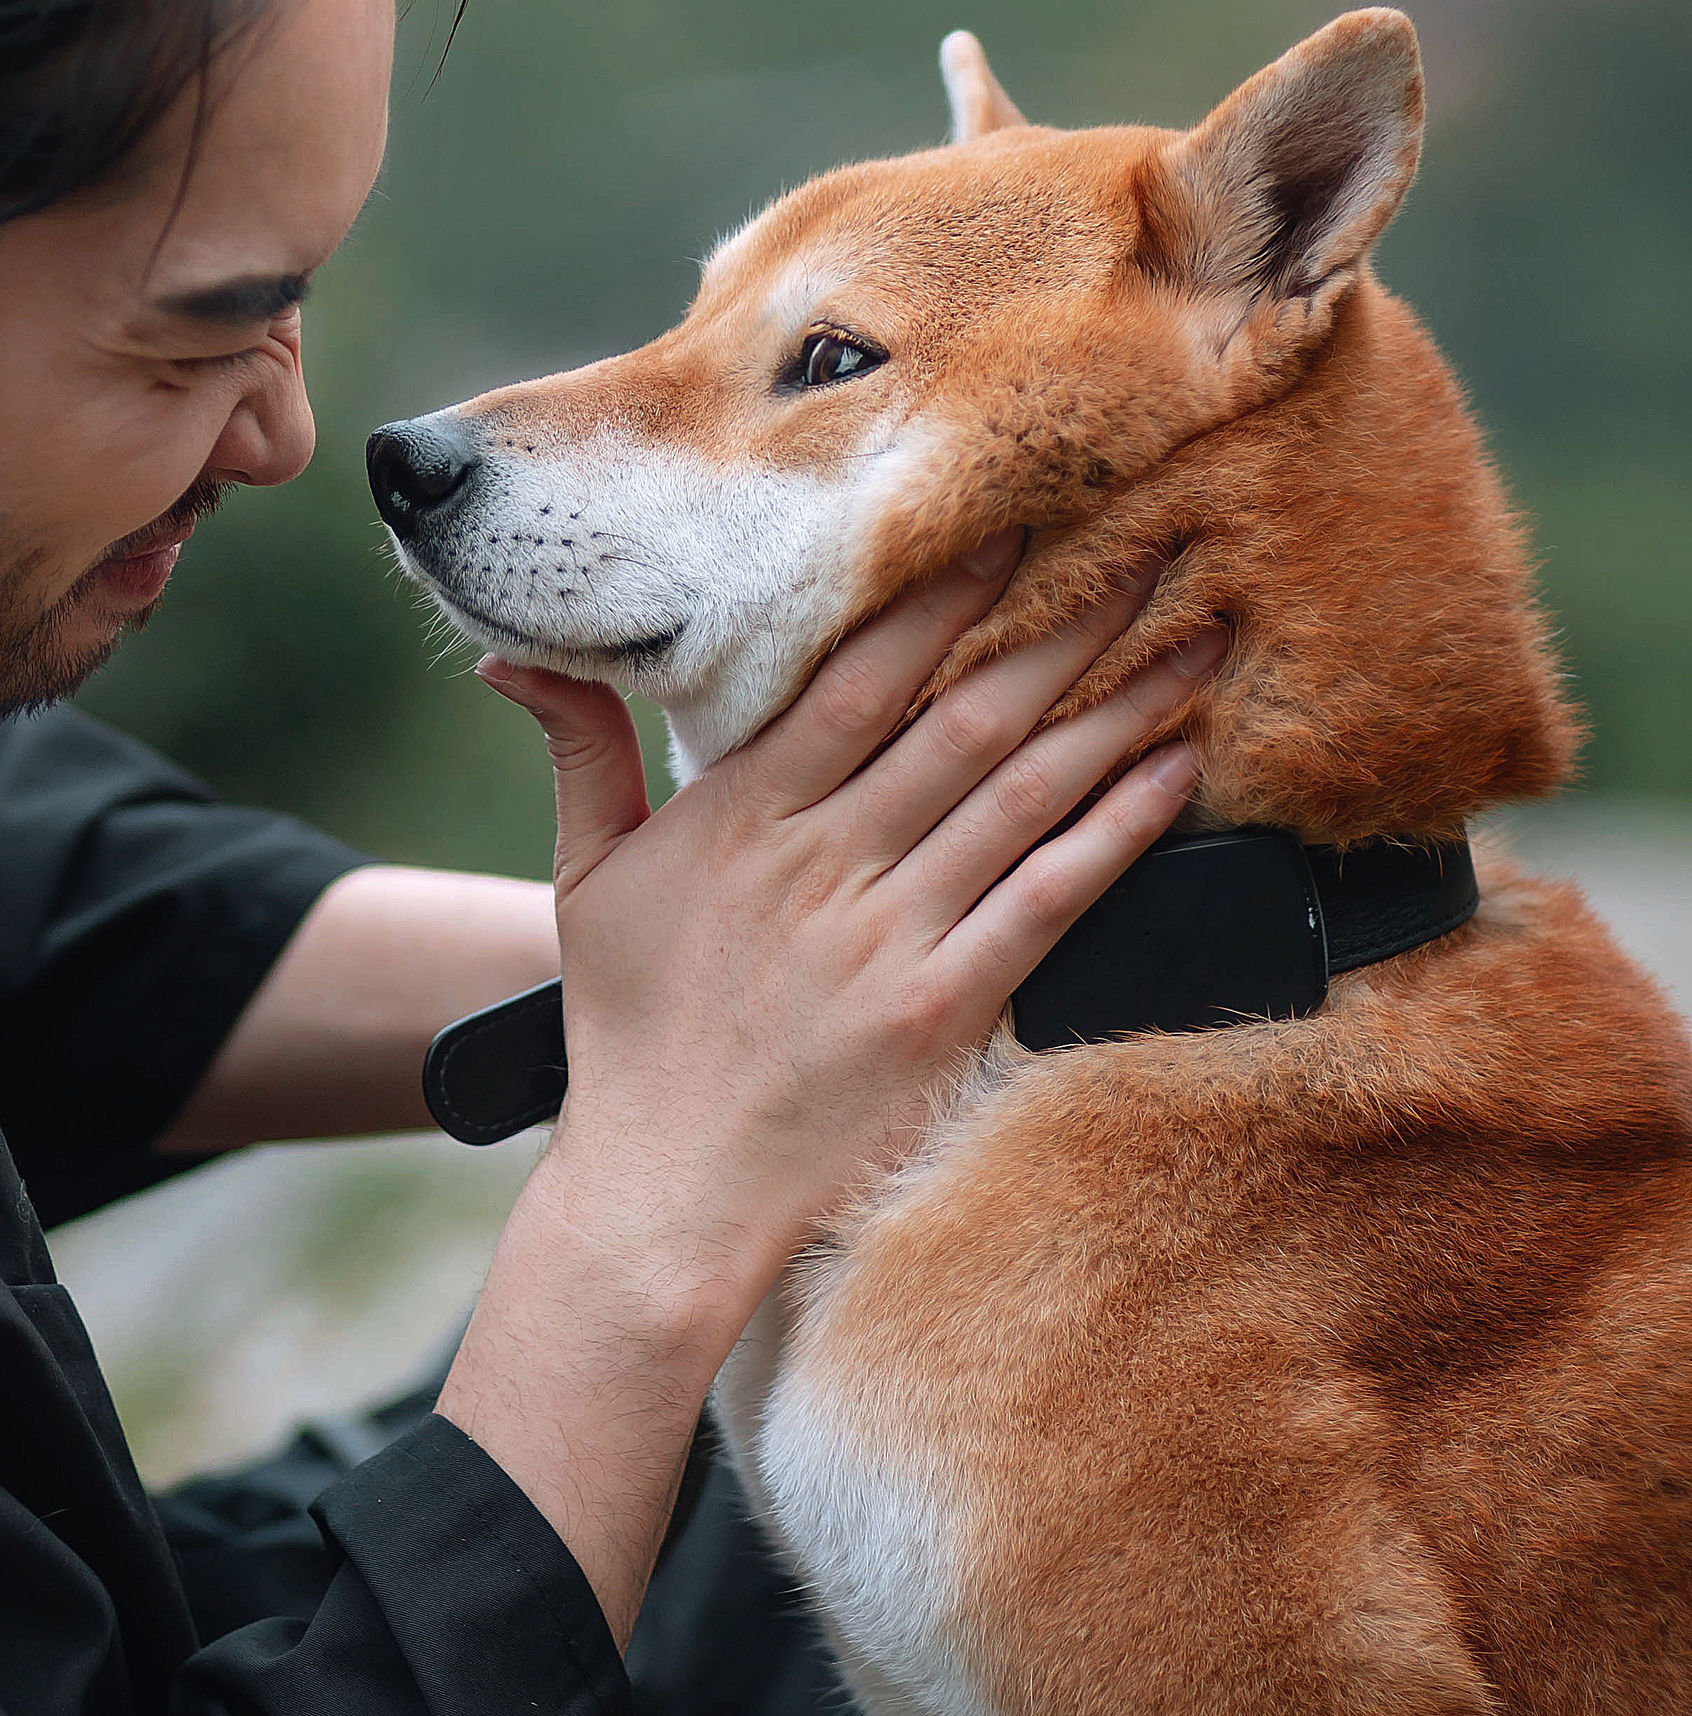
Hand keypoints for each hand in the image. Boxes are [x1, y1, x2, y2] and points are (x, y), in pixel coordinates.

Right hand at [433, 537, 1220, 1638]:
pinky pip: (1047, 899)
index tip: (1023, 523)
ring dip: (1122, 707)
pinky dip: (1116, 830)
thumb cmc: (627, 1035)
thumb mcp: (584, 881)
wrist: (663, 1192)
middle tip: (1162, 543)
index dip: (948, 594)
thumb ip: (577, 753)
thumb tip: (513, 661)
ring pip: (1024, 793)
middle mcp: (822, 860)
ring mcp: (887, 935)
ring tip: (1201, 635)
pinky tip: (1176, 772)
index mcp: (741, 814)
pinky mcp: (942, 1011)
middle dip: (1073, 622)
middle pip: (968, 714)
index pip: (860, 675)